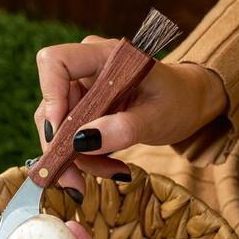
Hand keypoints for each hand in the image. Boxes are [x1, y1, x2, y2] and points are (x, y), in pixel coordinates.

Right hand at [33, 37, 226, 196]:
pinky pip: (71, 137)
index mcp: (104, 56)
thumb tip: (82, 142)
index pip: (55, 62)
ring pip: (58, 128)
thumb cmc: (178, 100)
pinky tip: (113, 167)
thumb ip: (122, 129)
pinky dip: (87, 158)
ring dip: (78, 159)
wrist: (188, 103)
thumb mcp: (156, 118)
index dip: (50, 98)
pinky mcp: (84, 109)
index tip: (62, 136)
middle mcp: (86, 69)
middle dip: (62, 147)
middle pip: (51, 106)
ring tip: (113, 172)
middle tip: (77, 183)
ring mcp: (82, 89)